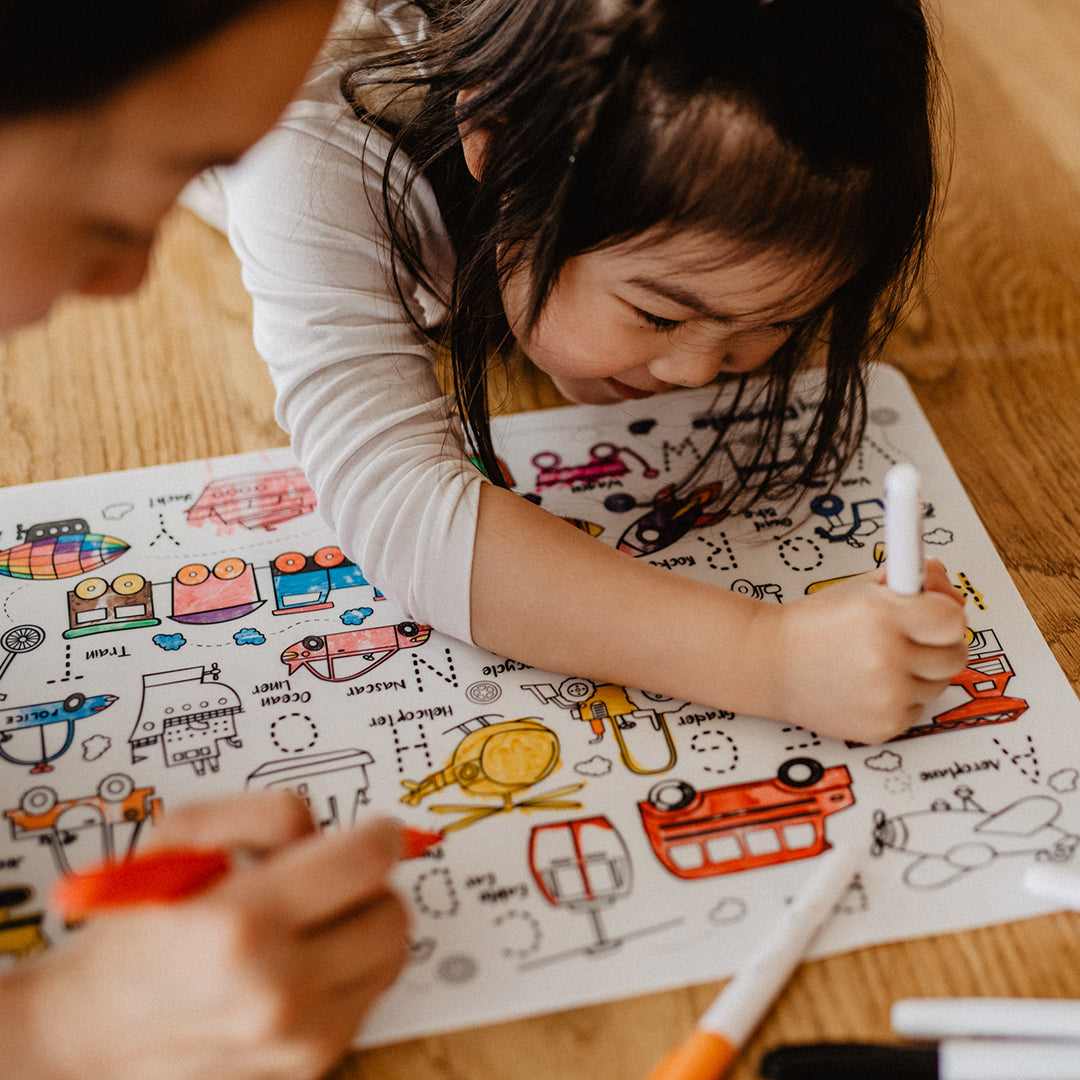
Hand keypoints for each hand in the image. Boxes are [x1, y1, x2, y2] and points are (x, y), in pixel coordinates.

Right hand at [13, 791, 407, 1079]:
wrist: (90, 1036)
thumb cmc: (135, 929)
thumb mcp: (180, 839)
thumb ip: (266, 814)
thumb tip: (334, 829)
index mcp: (241, 923)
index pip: (367, 861)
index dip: (378, 835)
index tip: (374, 831)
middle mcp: (276, 990)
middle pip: (393, 913)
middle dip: (371, 885)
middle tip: (334, 879)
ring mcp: (297, 1040)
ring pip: (392, 958)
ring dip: (365, 929)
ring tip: (314, 924)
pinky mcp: (307, 1067)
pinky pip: (368, 1000)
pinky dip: (350, 974)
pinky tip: (301, 966)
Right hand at [763, 557, 967, 741]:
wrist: (768, 664)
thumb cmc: (812, 625)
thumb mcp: (858, 589)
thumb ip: (909, 580)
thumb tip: (946, 587)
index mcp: (882, 615)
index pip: (954, 619)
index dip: (944, 614)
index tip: (931, 613)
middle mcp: (886, 657)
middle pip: (956, 655)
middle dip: (938, 644)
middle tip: (909, 638)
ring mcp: (886, 696)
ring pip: (938, 685)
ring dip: (919, 673)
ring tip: (879, 661)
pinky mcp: (883, 726)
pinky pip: (917, 709)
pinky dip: (900, 698)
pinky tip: (869, 684)